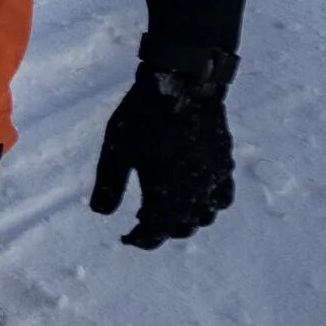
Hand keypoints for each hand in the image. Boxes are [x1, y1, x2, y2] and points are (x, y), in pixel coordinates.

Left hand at [90, 46, 237, 249]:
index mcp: (165, 196)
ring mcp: (214, 180)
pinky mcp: (225, 164)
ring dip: (186, 219)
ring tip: (166, 207)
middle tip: (141, 220)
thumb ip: (109, 184)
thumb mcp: (116, 150)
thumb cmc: (143, 117)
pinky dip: (209, 204)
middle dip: (161, 229)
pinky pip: (221, 197)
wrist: (181, 85)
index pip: (155, 232)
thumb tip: (100, 213)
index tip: (127, 238)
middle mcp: (194, 195)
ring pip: (204, 216)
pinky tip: (195, 192)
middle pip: (181, 227)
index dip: (140, 239)